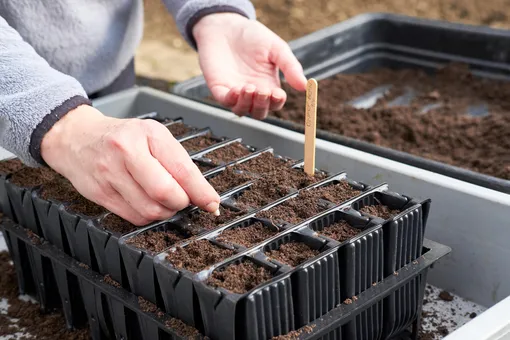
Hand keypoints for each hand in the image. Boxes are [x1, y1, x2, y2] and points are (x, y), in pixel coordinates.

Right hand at [41, 105, 219, 225]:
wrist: (75, 137)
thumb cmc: (122, 137)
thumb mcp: (153, 136)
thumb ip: (178, 163)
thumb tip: (203, 195)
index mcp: (148, 134)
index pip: (181, 170)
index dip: (201, 192)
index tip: (212, 203)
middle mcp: (127, 152)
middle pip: (166, 194)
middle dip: (181, 203)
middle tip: (182, 198)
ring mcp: (110, 174)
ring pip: (151, 211)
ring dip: (165, 212)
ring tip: (164, 199)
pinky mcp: (100, 194)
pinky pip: (134, 218)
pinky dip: (148, 216)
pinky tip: (146, 203)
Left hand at [193, 13, 306, 119]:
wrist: (226, 25)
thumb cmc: (252, 36)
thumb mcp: (276, 48)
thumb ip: (290, 67)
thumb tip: (305, 85)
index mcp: (269, 85)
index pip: (275, 103)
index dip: (277, 102)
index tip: (278, 94)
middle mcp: (253, 92)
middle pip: (260, 111)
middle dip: (262, 104)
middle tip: (263, 91)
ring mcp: (235, 92)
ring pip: (242, 110)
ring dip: (247, 104)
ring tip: (250, 88)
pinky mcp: (219, 88)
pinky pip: (225, 101)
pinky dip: (231, 99)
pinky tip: (236, 90)